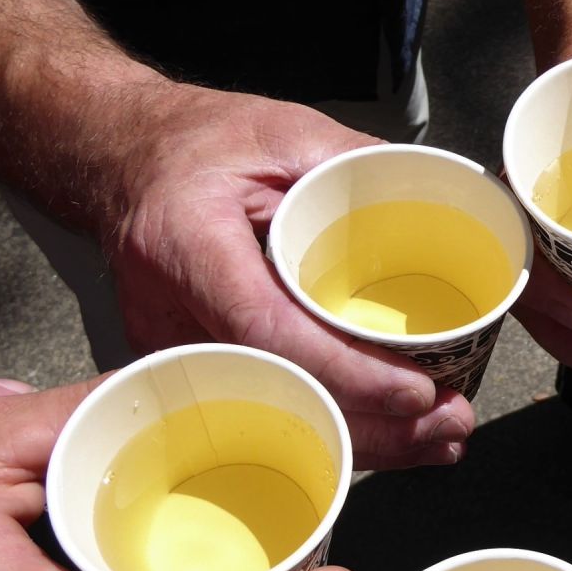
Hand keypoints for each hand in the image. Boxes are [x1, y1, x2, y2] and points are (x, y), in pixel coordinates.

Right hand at [105, 85, 471, 470]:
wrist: (120, 161)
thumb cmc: (195, 143)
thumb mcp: (281, 130)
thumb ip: (355, 163)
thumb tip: (437, 192)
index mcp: (186, 246)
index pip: (269, 330)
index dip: (345, 372)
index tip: (415, 391)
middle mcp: (167, 315)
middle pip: (274, 397)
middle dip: (371, 427)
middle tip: (452, 426)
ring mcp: (172, 354)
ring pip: (271, 420)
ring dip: (361, 440)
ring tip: (437, 440)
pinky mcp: (190, 373)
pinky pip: (262, 410)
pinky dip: (330, 426)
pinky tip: (390, 436)